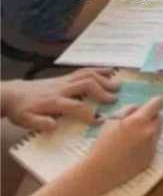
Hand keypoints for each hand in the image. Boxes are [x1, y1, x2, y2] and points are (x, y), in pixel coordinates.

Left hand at [2, 68, 119, 130]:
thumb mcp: (25, 120)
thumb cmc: (21, 110)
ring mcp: (64, 80)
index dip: (89, 114)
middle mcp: (61, 88)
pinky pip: (83, 71)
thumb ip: (39, 123)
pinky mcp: (65, 77)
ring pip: (86, 75)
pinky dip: (98, 70)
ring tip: (117, 84)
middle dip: (102, 91)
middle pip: (86, 85)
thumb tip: (54, 126)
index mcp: (53, 101)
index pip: (75, 106)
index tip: (100, 121)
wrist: (12, 94)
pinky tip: (109, 71)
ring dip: (104, 79)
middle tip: (115, 99)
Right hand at [81, 97, 162, 192]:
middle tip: (139, 122)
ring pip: (159, 131)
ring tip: (134, 137)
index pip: (158, 103)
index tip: (153, 104)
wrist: (101, 171)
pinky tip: (134, 149)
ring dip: (151, 130)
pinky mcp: (152, 157)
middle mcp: (150, 132)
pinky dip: (147, 144)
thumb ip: (128, 110)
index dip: (155, 102)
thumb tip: (140, 108)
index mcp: (139, 120)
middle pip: (161, 117)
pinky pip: (154, 144)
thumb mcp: (111, 120)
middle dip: (152, 117)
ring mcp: (153, 145)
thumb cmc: (102, 144)